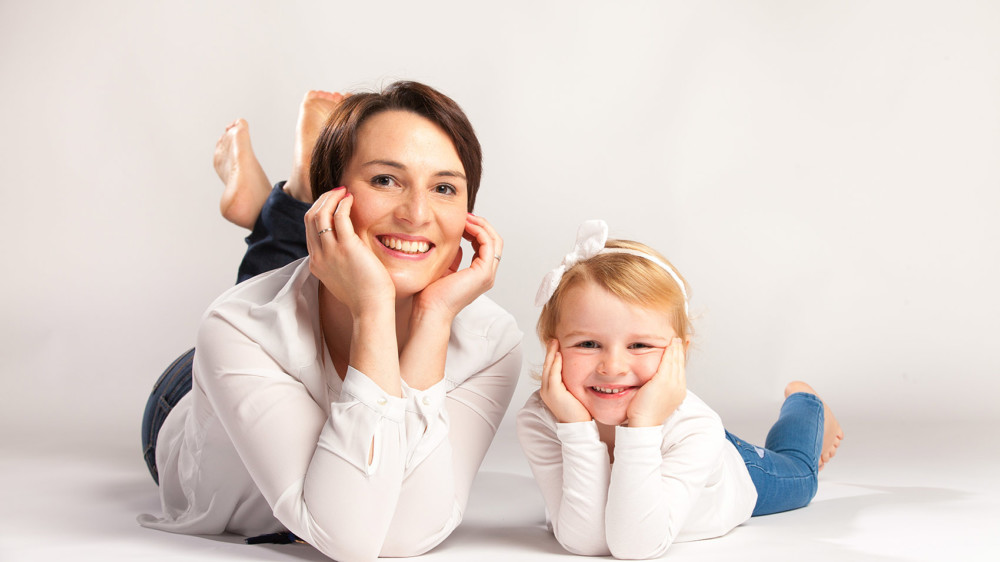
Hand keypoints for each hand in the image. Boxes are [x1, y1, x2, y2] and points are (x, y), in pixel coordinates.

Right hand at [305, 188, 394, 315]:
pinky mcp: (346, 248)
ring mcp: (330, 252)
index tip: (331, 202)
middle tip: (337, 192)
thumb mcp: (342, 276)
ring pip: (319, 214)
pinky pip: (339, 217)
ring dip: (330, 198)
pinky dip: (342, 204)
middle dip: (322, 200)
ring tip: (343, 192)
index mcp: (316, 263)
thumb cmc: (363, 294)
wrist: (370, 308)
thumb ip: (338, 260)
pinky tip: (351, 199)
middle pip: (310, 218)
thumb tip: (345, 244)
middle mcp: (318, 256)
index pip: (309, 229)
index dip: (318, 210)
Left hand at [411, 213, 502, 320]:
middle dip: (482, 225)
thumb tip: (456, 243)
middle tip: (466, 216)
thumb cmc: (431, 296)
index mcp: (478, 275)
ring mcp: (487, 275)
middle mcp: (486, 275)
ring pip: (495, 241)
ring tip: (466, 218)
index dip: (476, 230)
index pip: (486, 246)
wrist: (429, 311)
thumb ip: (454, 257)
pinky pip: (488, 244)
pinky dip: (479, 231)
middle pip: (494, 241)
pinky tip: (466, 226)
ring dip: (481, 225)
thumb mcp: (444, 269)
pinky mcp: (483, 273)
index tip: (462, 221)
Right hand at [539, 340, 592, 423]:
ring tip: (555, 342)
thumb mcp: (572, 393)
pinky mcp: (554, 392)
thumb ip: (570, 382)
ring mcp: (548, 391)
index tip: (556, 345)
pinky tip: (559, 354)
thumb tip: (576, 372)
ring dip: (552, 354)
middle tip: (553, 339)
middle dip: (550, 351)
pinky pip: (553, 374)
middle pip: (546, 366)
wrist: (577, 425)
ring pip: (548, 368)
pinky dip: (556, 363)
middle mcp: (545, 389)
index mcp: (549, 389)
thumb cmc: (578, 411)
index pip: (549, 369)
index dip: (552, 356)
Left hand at [626, 338, 686, 426]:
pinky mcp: (663, 381)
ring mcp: (673, 384)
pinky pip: (668, 362)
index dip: (680, 358)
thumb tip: (654, 382)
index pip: (680, 370)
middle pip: (680, 364)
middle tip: (680, 339)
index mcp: (678, 392)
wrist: (644, 423)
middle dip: (680, 350)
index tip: (680, 348)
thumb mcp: (657, 398)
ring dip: (675, 348)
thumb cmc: (646, 413)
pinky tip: (669, 344)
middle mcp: (679, 387)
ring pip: (676, 361)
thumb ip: (659, 388)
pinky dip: (670, 352)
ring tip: (675, 339)